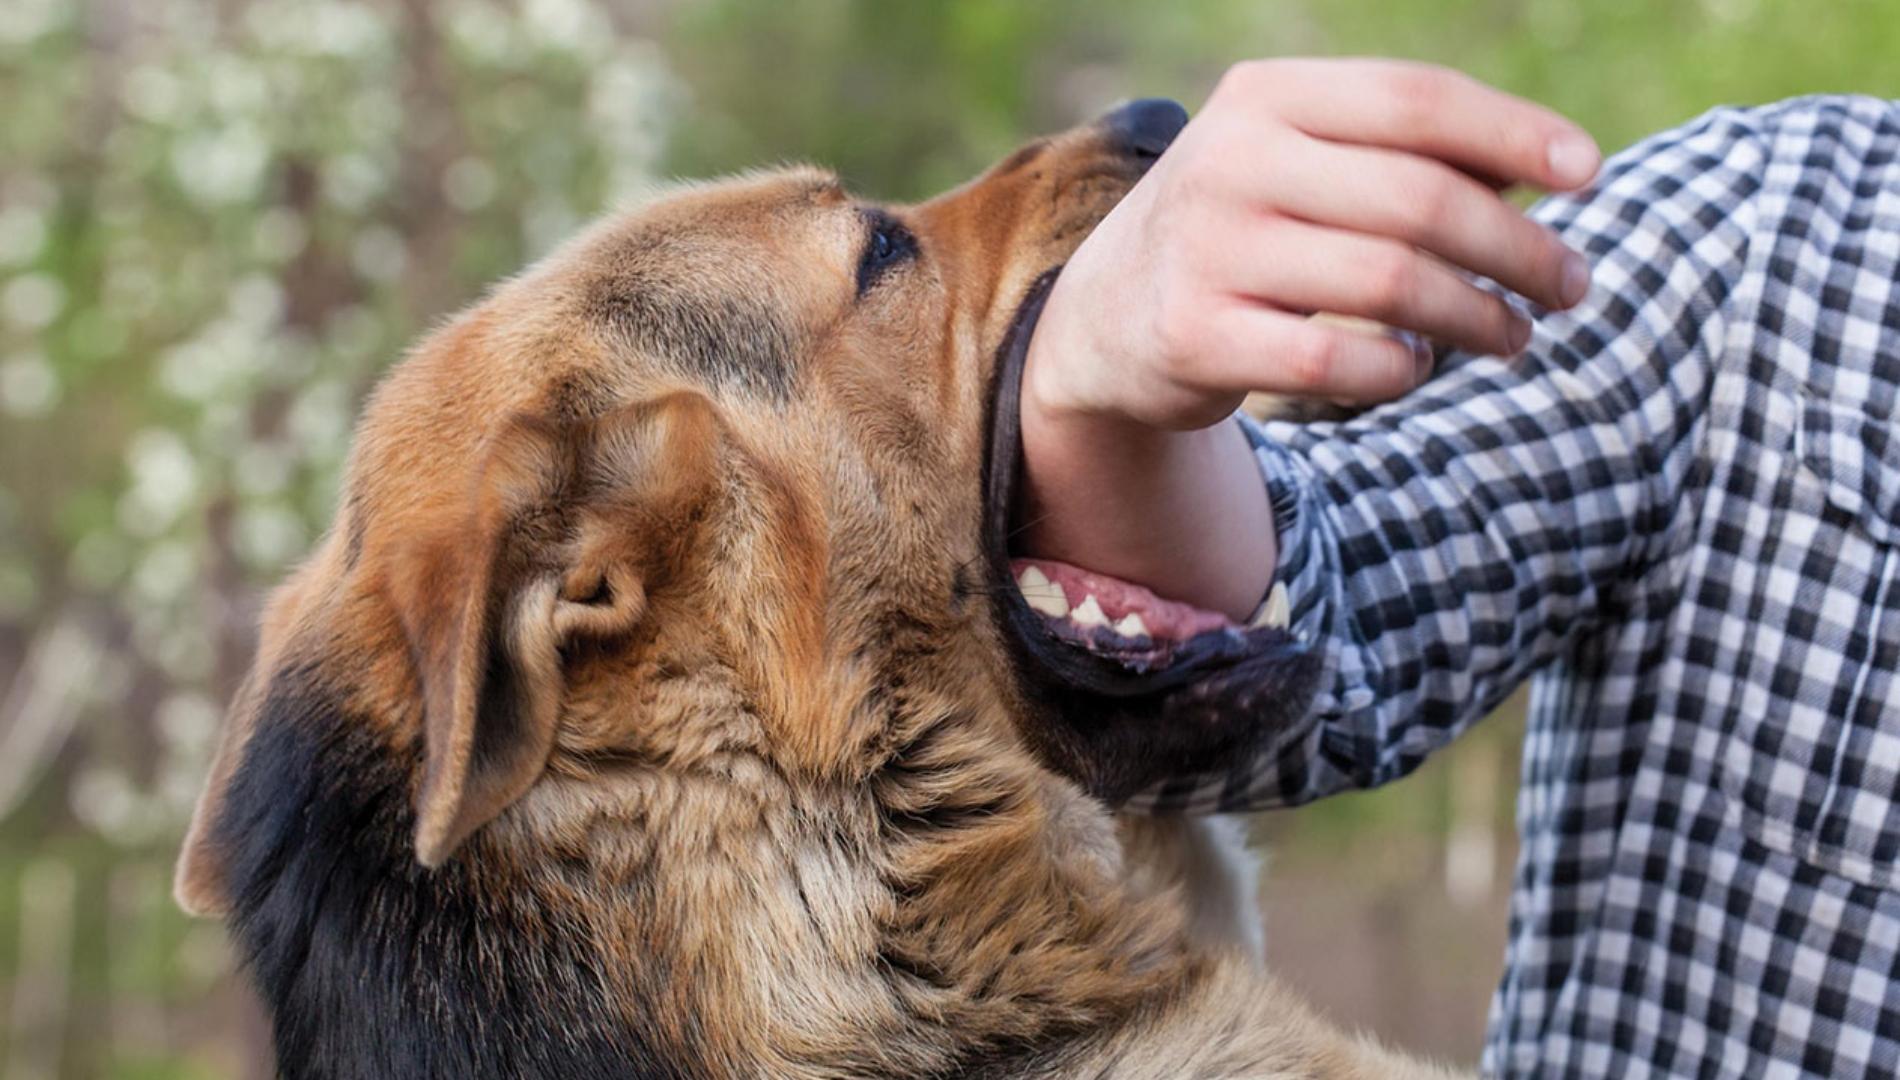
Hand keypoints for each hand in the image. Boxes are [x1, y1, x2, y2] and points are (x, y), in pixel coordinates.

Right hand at [1019, 60, 1599, 618]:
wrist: (1105, 317)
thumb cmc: (1243, 229)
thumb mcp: (1300, 163)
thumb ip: (1403, 155)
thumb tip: (1550, 171)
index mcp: (1266, 98)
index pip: (1416, 100)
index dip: (1516, 133)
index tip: (1589, 175)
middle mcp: (1230, 162)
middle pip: (1420, 199)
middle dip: (1518, 248)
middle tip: (1571, 286)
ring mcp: (1209, 251)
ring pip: (1391, 283)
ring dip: (1478, 317)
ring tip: (1514, 336)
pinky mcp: (1195, 336)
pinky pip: (1339, 360)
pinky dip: (1399, 369)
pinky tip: (1416, 366)